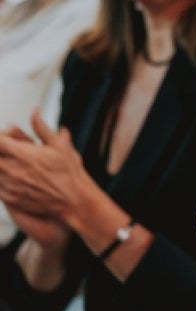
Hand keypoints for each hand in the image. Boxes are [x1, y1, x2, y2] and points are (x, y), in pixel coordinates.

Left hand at [0, 123, 69, 248]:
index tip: (4, 137)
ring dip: (1, 164)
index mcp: (22, 154)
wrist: (72, 200)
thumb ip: (42, 127)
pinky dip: (1, 178)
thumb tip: (34, 111)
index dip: (0, 137)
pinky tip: (10, 175)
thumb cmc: (68, 173)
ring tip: (12, 163)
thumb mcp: (59, 145)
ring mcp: (9, 184)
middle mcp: (12, 169)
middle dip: (1, 149)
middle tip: (9, 148)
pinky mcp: (10, 197)